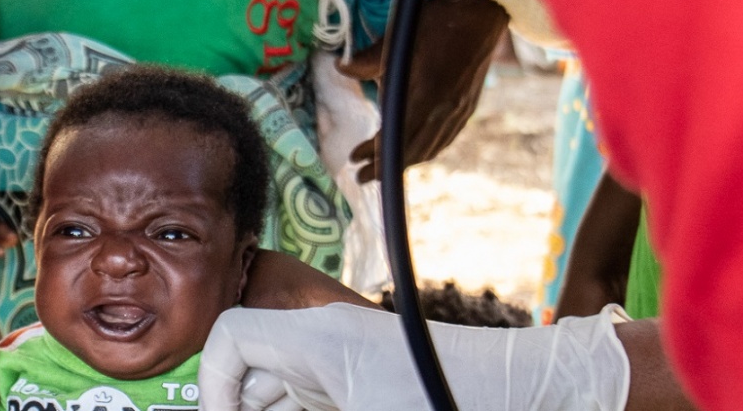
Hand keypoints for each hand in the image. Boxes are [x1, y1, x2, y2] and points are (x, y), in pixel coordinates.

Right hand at [198, 303, 630, 410]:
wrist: (531, 394)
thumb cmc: (452, 398)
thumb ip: (298, 410)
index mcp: (317, 338)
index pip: (231, 337)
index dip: (211, 383)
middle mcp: (325, 343)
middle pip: (251, 369)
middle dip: (238, 407)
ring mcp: (346, 365)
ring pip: (279, 393)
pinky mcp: (364, 387)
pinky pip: (309, 401)